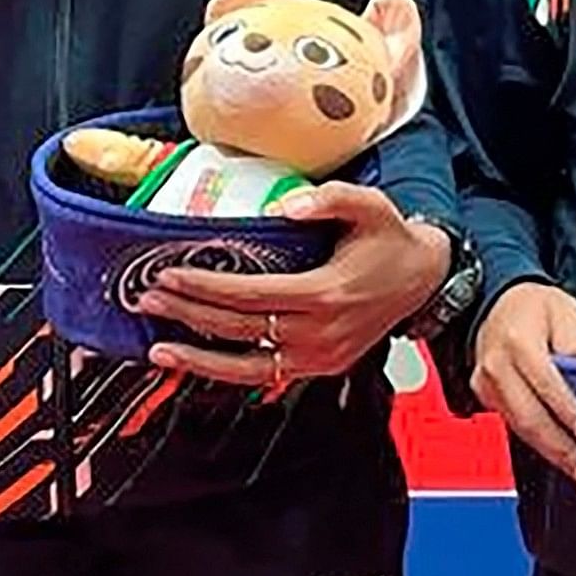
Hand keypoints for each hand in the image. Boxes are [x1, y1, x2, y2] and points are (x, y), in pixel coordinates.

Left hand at [139, 184, 451, 389]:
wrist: (426, 279)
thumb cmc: (392, 241)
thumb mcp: (370, 206)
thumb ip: (329, 199)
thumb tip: (284, 205)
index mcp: (326, 294)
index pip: (249, 295)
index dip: (205, 286)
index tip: (169, 274)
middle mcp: (319, 333)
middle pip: (238, 329)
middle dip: (187, 313)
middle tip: (149, 297)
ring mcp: (319, 357)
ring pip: (245, 366)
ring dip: (197, 358)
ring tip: (159, 349)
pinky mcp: (319, 368)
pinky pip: (264, 376)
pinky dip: (226, 371)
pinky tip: (198, 362)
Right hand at [468, 280, 575, 488]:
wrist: (498, 300)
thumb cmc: (534, 305)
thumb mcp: (567, 313)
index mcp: (519, 342)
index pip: (545, 383)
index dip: (567, 410)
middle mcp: (497, 367)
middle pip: (528, 416)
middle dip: (559, 447)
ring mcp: (486, 384)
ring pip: (518, 426)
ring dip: (549, 452)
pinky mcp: (485, 396)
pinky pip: (512, 423)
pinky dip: (536, 441)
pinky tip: (558, 453)